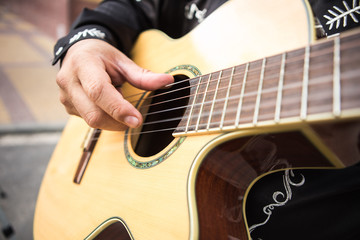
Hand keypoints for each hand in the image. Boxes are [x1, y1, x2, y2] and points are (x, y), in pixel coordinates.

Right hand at [56, 39, 173, 130]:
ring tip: (116, 98)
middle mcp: (69, 81)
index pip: (99, 91)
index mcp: (83, 64)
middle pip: (94, 114)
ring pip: (91, 121)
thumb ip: (143, 75)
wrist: (78, 53)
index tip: (137, 120)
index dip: (118, 108)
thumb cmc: (102, 56)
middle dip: (118, 121)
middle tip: (135, 117)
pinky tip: (107, 103)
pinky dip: (104, 117)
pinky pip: (89, 121)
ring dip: (112, 118)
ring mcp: (65, 97)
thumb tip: (167, 82)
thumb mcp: (123, 61)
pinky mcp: (68, 107)